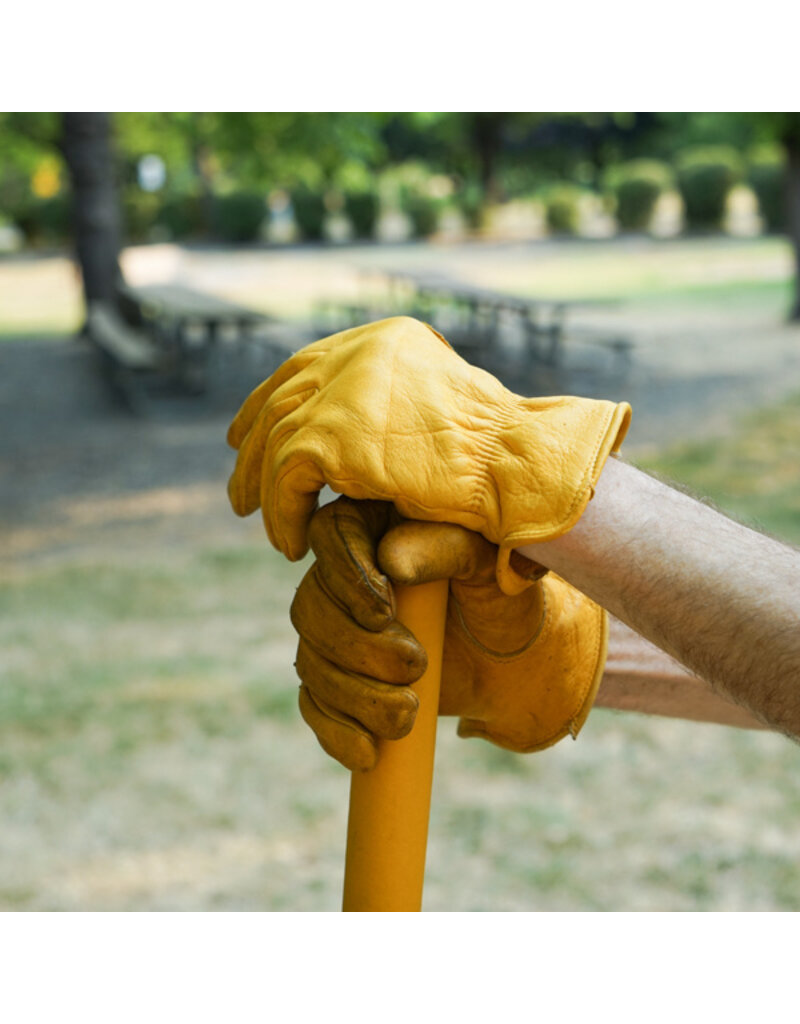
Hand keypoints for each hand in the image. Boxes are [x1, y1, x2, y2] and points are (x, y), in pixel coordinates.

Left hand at [227, 316, 630, 594]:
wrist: (517, 471)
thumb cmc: (496, 460)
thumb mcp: (434, 416)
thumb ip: (387, 413)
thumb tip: (337, 429)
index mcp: (385, 341)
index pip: (309, 364)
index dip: (273, 399)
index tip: (248, 432)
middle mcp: (360, 353)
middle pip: (283, 395)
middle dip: (254, 441)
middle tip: (240, 487)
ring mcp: (345, 388)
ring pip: (276, 438)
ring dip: (263, 487)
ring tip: (262, 526)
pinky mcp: (335, 432)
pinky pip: (285, 477)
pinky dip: (281, 513)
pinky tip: (289, 544)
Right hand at [291, 497, 607, 770]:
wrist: (518, 661)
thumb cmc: (506, 598)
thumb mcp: (490, 567)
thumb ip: (449, 550)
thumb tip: (391, 560)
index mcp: (375, 525)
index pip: (332, 533)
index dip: (347, 574)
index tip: (384, 610)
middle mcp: (343, 574)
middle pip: (312, 605)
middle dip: (358, 646)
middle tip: (415, 666)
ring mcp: (335, 629)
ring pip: (311, 659)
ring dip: (353, 695)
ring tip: (408, 716)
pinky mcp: (339, 678)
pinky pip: (315, 704)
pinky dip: (336, 732)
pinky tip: (368, 753)